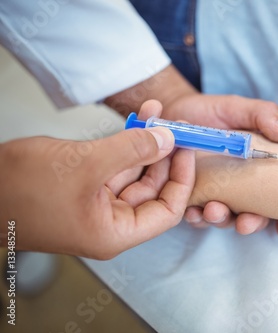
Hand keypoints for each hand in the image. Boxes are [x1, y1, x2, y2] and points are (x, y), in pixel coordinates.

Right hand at [0, 101, 194, 258]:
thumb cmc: (22, 187)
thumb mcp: (86, 164)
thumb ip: (132, 150)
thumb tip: (168, 139)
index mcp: (115, 232)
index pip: (167, 211)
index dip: (182, 179)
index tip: (187, 149)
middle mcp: (111, 222)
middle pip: (152, 189)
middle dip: (164, 154)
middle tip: (174, 125)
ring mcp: (97, 205)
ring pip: (133, 174)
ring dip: (145, 144)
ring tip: (154, 113)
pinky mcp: (85, 188)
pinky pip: (114, 167)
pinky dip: (125, 145)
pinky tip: (136, 122)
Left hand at [104, 65, 277, 239]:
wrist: (175, 110)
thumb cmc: (213, 111)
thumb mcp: (241, 109)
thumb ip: (266, 116)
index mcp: (261, 172)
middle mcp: (242, 189)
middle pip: (254, 217)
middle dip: (252, 224)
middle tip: (246, 222)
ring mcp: (216, 195)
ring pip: (224, 219)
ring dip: (221, 220)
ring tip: (214, 211)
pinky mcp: (191, 197)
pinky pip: (195, 215)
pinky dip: (195, 216)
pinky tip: (193, 211)